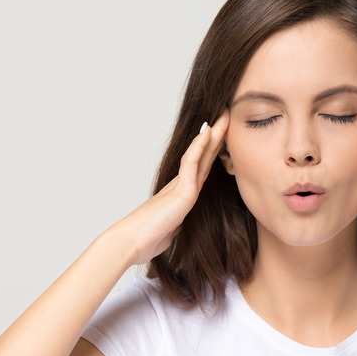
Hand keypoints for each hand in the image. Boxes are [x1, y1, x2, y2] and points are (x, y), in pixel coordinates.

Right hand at [101, 109, 229, 266]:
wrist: (131, 241)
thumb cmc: (147, 237)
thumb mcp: (170, 229)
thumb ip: (176, 222)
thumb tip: (177, 224)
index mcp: (181, 193)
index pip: (202, 167)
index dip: (212, 150)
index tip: (222, 135)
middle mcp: (181, 184)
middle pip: (204, 155)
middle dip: (216, 136)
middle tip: (225, 114)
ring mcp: (181, 185)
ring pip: (201, 154)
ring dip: (212, 134)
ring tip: (222, 115)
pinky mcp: (181, 191)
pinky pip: (192, 163)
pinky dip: (199, 146)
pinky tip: (207, 131)